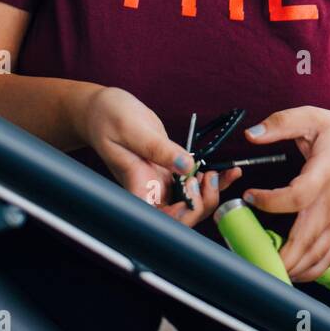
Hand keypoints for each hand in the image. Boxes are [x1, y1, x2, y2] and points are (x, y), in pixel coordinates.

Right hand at [82, 87, 242, 227]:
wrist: (103, 110)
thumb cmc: (108, 118)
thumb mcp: (132, 129)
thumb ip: (158, 149)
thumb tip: (186, 166)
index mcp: (136, 188)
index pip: (159, 220)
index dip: (180, 216)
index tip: (191, 191)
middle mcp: (150, 191)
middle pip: (180, 218)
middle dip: (202, 204)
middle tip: (209, 177)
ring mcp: (162, 182)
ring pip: (192, 202)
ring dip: (212, 193)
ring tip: (223, 172)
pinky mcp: (171, 171)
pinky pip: (194, 183)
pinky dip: (212, 181)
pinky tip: (226, 171)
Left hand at [241, 106, 329, 282]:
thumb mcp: (312, 117)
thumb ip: (281, 123)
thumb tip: (252, 134)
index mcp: (326, 172)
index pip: (299, 196)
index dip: (271, 201)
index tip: (249, 196)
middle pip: (306, 238)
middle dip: (277, 254)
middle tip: (249, 254)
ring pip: (314, 256)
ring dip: (288, 267)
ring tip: (261, 264)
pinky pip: (324, 260)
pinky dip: (306, 272)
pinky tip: (285, 271)